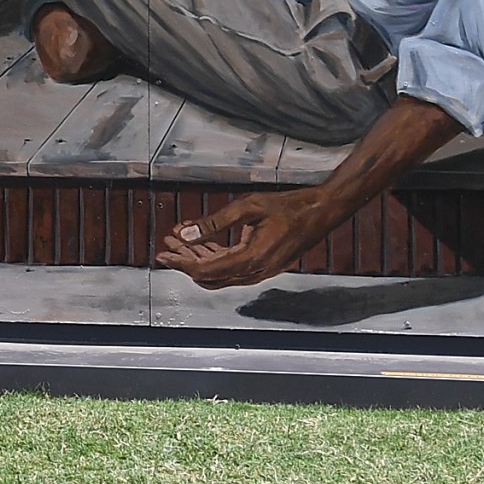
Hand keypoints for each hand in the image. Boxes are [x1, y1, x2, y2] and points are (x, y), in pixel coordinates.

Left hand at [155, 188, 338, 287]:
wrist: (321, 213)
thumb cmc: (288, 207)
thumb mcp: (247, 207)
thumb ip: (213, 222)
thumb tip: (184, 233)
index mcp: (251, 260)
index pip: (205, 270)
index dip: (180, 262)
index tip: (162, 254)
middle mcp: (255, 272)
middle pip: (209, 276)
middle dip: (185, 261)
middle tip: (168, 246)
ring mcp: (261, 272)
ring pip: (220, 274)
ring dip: (198, 260)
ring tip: (180, 242)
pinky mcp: (263, 267)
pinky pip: (232, 269)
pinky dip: (214, 258)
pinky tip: (203, 243)